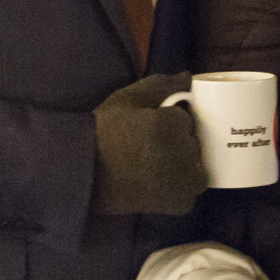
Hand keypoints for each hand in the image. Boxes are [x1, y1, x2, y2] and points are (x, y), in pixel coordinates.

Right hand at [90, 72, 203, 215]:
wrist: (84, 175)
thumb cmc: (104, 133)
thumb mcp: (128, 99)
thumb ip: (162, 85)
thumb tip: (189, 76)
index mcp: (169, 125)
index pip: (185, 117)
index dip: (167, 121)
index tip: (147, 127)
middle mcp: (181, 152)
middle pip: (191, 140)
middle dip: (176, 140)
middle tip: (147, 146)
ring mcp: (184, 181)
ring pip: (195, 162)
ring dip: (182, 161)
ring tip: (151, 164)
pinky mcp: (180, 203)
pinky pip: (192, 187)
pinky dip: (181, 184)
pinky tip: (157, 180)